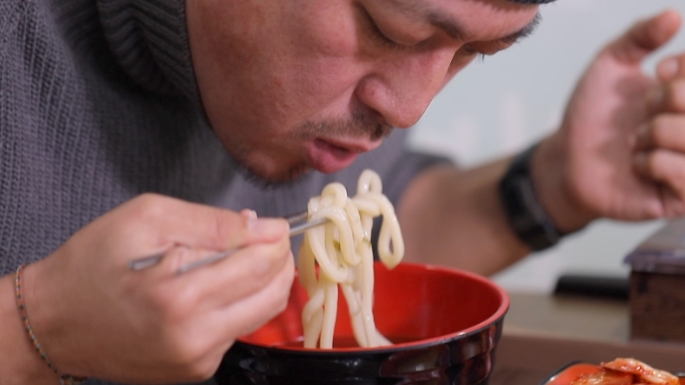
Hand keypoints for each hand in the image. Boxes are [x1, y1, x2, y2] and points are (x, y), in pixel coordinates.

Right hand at [21, 194, 292, 383]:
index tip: (273, 225)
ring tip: (239, 257)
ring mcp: (198, 359)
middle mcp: (196, 337)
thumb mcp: (149, 219)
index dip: (275, 238)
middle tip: (263, 238)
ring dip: (263, 282)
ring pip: (262, 313)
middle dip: (277, 259)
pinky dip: (238, 304)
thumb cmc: (93, 264)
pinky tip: (214, 287)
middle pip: (273, 293)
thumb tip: (264, 227)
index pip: (261, 264)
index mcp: (181, 297)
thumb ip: (213, 223)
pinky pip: (237, 330)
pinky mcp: (196, 370)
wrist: (55, 321)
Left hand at [533, 9, 684, 230]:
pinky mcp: (682, 197)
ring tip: (634, 142)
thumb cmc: (592, 115)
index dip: (683, 71)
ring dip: (653, 134)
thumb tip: (674, 14)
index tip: (659, 71)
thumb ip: (640, 36)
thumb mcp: (611, 65)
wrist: (566, 158)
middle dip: (665, 100)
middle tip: (641, 113)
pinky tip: (636, 165)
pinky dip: (650, 163)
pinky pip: (681, 171)